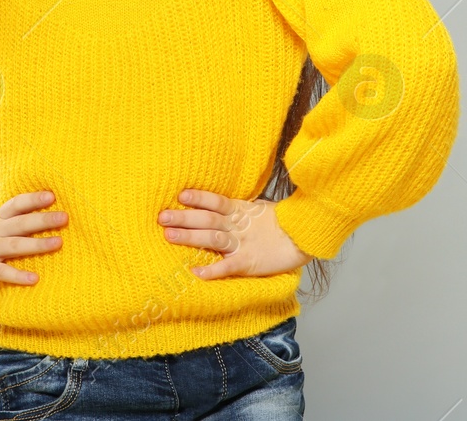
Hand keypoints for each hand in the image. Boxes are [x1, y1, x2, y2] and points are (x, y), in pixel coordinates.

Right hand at [0, 187, 64, 286]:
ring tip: (58, 243)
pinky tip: (33, 279)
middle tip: (65, 217)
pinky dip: (18, 275)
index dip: (34, 199)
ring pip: (15, 245)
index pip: (16, 204)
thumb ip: (3, 221)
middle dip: (44, 219)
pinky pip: (1, 271)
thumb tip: (29, 218)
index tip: (52, 195)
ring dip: (37, 244)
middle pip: (21, 222)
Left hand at [158, 188, 311, 279]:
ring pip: (212, 238)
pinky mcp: (248, 262)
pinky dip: (211, 270)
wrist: (304, 239)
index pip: (216, 201)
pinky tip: (194, 272)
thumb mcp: (259, 210)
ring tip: (169, 235)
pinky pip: (227, 267)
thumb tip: (220, 204)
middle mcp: (238, 225)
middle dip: (184, 218)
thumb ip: (240, 208)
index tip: (180, 195)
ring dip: (190, 237)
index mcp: (242, 211)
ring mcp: (243, 243)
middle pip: (207, 219)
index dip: (199, 198)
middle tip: (162, 216)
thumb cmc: (281, 224)